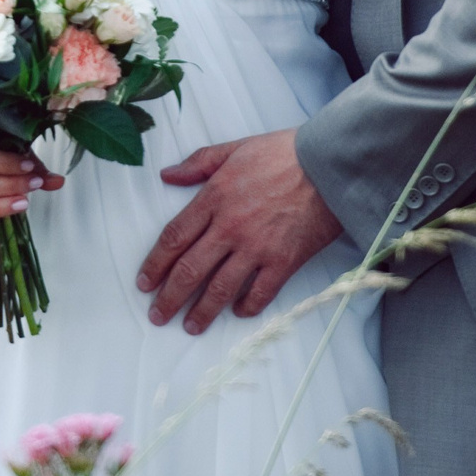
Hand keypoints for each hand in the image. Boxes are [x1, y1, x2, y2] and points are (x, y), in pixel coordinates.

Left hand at [137, 128, 342, 332]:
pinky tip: (238, 313)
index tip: (144, 283)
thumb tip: (167, 175)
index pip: (174, 237)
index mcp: (214, 198)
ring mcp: (257, 247)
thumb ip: (199, 163)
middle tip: (157, 315)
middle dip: (170, 297)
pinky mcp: (284, 261)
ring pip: (220, 288)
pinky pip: (261, 293)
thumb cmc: (284, 153)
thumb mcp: (235, 149)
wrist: (330, 164)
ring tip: (190, 327)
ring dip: (202, 311)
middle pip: (190, 270)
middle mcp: (230, 227)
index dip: (155, 264)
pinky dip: (247, 307)